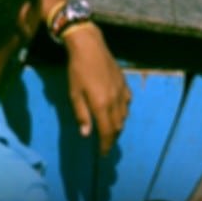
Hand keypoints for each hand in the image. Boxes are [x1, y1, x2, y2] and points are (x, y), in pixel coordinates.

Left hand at [37, 0, 130, 153]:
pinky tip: (117, 110)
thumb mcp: (74, 93)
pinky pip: (127, 102)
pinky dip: (123, 111)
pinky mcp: (124, 82)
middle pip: (118, 126)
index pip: (107, 132)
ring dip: (117, 126)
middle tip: (104, 144)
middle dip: (112, 138)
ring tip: (109, 130)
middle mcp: (115, 100)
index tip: (102, 155)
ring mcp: (122, 91)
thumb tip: (87, 134)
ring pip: (124, 115)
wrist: (89, 45)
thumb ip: (81, 114)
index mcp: (102, 104)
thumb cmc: (77, 69)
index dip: (105, 146)